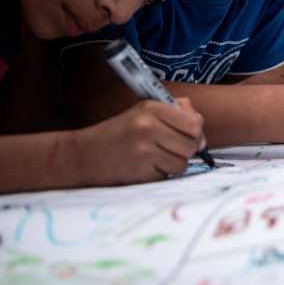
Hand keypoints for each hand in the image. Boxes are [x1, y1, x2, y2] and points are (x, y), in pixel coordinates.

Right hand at [69, 98, 207, 184]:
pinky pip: (167, 176)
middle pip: (192, 144)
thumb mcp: (143, 112)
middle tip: (170, 148)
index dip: (195, 132)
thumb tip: (200, 130)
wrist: (83, 155)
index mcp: (151, 109)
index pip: (194, 123)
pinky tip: (145, 167)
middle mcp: (148, 127)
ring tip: (155, 157)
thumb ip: (175, 112)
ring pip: (182, 163)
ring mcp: (144, 151)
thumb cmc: (118, 133)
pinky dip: (161, 174)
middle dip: (186, 149)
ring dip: (173, 164)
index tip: (187, 135)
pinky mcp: (140, 172)